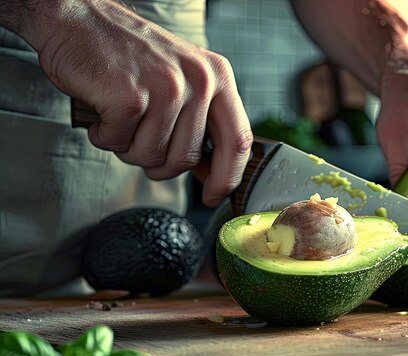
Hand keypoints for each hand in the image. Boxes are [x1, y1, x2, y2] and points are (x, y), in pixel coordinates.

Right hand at [33, 0, 251, 205]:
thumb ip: (201, 118)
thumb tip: (210, 169)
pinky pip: (119, 143)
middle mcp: (198, 80)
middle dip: (158, 164)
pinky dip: (104, 136)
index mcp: (217, 77)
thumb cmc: (128, 56)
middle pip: (187, 159)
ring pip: (151, 156)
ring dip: (128, 148)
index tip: (215, 195)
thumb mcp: (183, 78)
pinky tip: (102, 112)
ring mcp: (166, 87)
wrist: (78, 19)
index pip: (238, 140)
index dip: (228, 177)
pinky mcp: (130, 96)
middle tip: (139, 141)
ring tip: (121, 118)